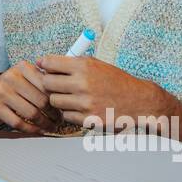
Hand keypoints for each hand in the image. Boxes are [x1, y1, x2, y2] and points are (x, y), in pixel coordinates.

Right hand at [0, 62, 64, 133]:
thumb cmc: (15, 85)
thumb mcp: (27, 75)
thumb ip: (43, 79)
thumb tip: (65, 93)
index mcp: (22, 67)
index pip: (46, 85)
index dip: (57, 98)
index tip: (63, 107)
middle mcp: (11, 77)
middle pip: (40, 101)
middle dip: (53, 114)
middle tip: (58, 120)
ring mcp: (2, 92)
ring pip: (31, 113)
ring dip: (44, 123)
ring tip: (51, 126)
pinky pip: (18, 123)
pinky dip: (31, 129)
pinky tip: (38, 130)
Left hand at [36, 54, 168, 127]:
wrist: (139, 101)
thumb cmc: (116, 81)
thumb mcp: (97, 64)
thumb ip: (72, 63)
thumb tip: (43, 62)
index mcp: (84, 66)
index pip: (49, 63)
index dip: (44, 65)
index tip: (44, 67)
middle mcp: (83, 84)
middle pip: (47, 83)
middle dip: (49, 83)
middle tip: (56, 84)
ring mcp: (85, 103)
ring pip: (54, 101)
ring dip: (59, 99)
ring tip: (70, 96)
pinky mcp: (88, 119)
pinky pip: (66, 115)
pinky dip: (70, 112)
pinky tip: (80, 107)